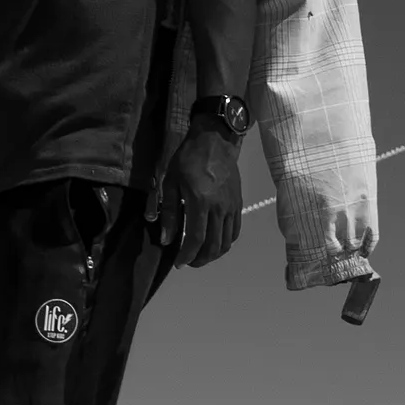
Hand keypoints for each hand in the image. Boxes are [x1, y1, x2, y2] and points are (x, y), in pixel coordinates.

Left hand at [155, 126, 244, 268]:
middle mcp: (219, 208)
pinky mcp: (238, 204)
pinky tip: (215, 242)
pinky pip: (235, 231)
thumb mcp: (171, 183)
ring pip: (226, 241)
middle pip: (214, 245)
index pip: (196, 239)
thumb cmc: (188, 159)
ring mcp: (231, 207)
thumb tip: (167, 239)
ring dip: (213, 254)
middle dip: (200, 259)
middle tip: (189, 261)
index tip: (179, 263)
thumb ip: (170, 213)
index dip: (187, 255)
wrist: (215, 141)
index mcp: (200, 202)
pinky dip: (226, 242)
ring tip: (201, 255)